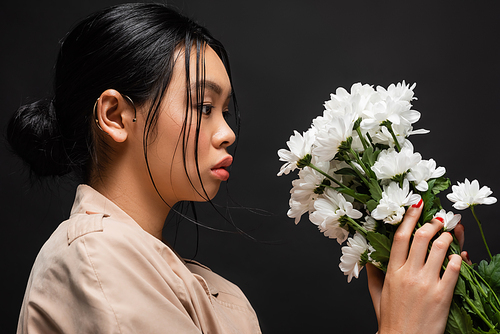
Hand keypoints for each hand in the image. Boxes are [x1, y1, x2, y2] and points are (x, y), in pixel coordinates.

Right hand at [366, 201, 461, 333]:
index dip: (409, 218)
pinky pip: (453, 269)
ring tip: (449, 234)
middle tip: (438, 219)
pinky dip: (457, 259)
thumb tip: (369, 257)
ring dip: (447, 238)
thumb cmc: (390, 320)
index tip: (416, 206)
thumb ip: (373, 273)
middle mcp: (409, 274)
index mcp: (392, 272)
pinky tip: (457, 256)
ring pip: (439, 249)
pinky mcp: (443, 295)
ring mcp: (426, 284)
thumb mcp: (377, 294)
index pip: (400, 237)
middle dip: (432, 224)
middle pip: (421, 238)